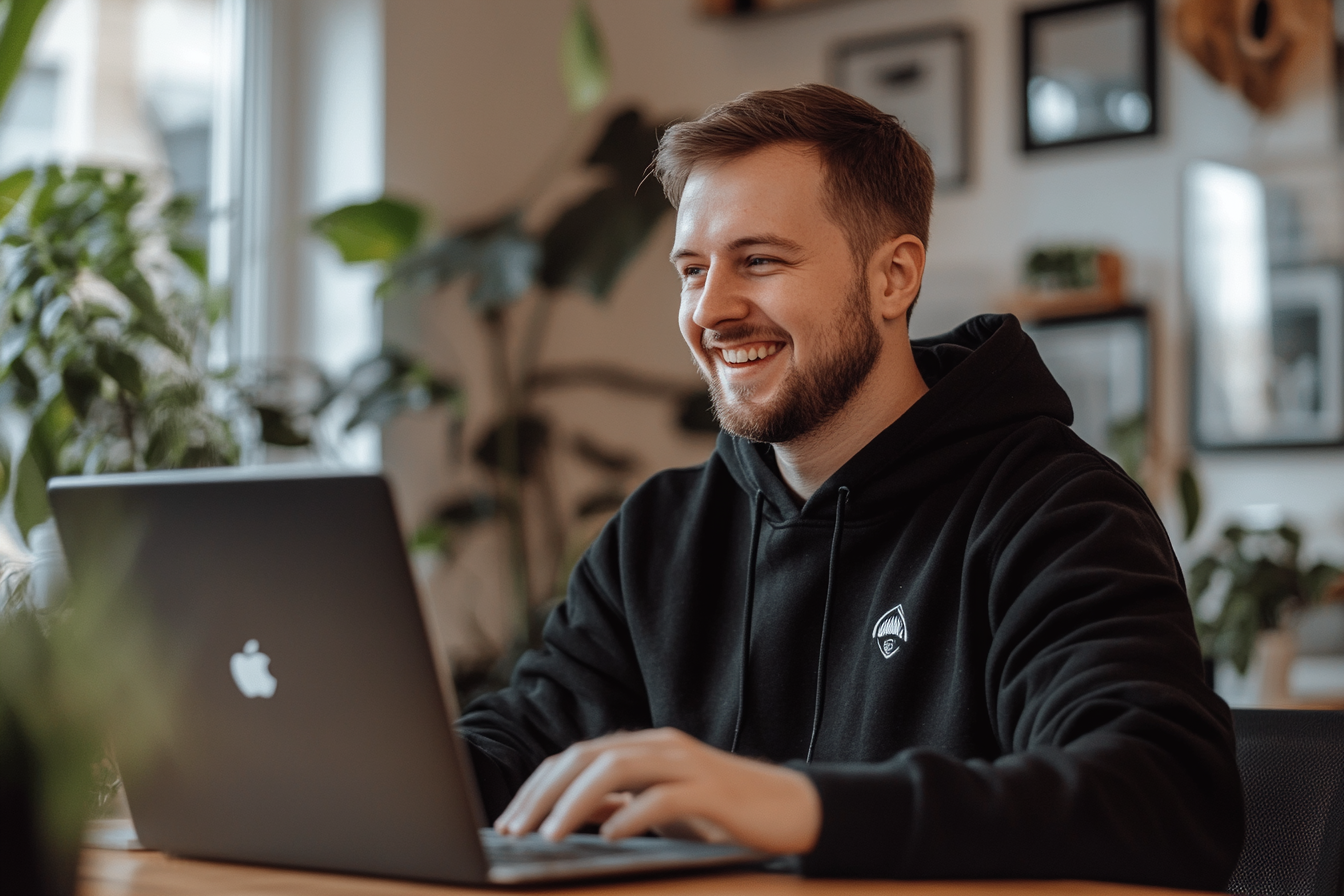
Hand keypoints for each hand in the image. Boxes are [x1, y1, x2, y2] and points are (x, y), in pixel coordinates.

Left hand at [493, 728, 820, 854]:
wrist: (790, 808)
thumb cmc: (721, 812)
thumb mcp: (659, 806)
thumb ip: (618, 801)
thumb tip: (564, 814)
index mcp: (645, 747)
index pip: (576, 757)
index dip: (537, 787)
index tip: (507, 821)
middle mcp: (661, 747)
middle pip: (588, 757)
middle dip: (544, 793)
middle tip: (514, 829)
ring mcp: (688, 765)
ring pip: (619, 768)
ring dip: (577, 801)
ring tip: (550, 834)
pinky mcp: (712, 791)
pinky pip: (665, 797)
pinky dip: (632, 814)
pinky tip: (609, 836)